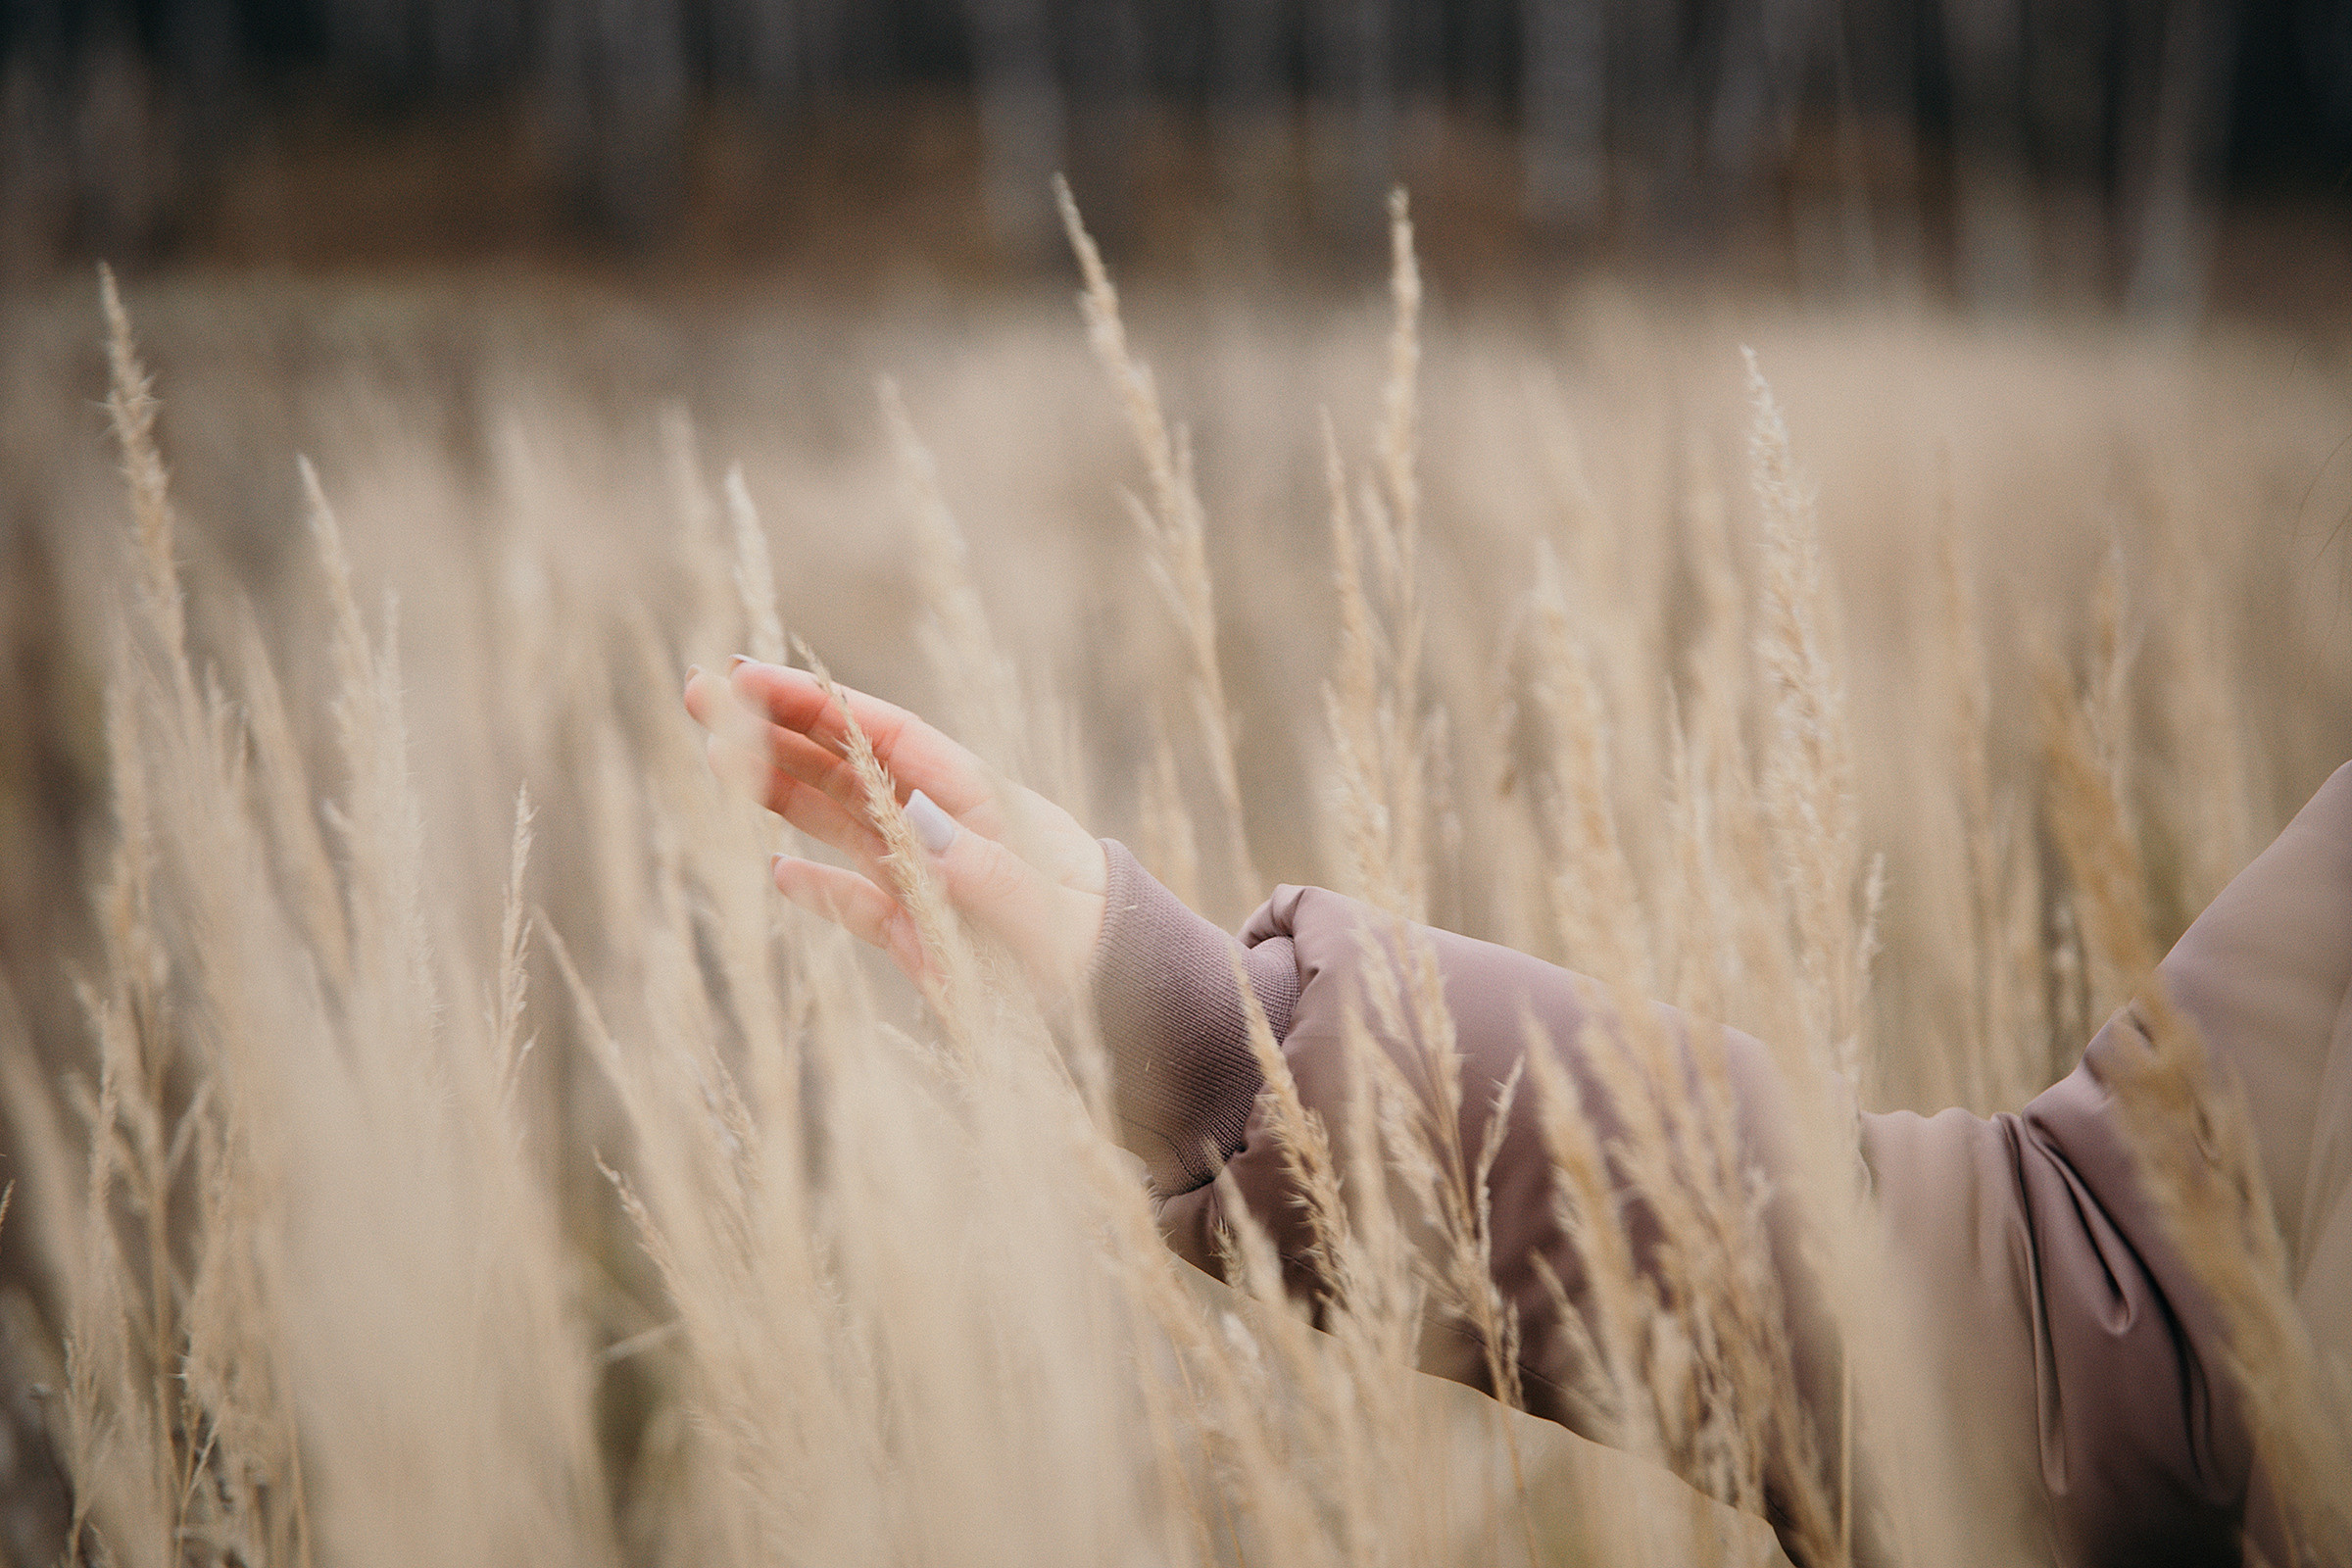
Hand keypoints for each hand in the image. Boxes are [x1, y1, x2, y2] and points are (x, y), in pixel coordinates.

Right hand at [683, 658, 1108, 1000]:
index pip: (884, 736)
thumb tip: (917, 828)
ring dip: (780, 791)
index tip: (751, 677)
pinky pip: (859, 906)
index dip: (816, 704)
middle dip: (776, 729)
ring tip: (716, 758)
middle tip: (702, 693)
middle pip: (848, 765)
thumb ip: (986, 872)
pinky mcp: (924, 940)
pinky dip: (819, 891)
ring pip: (840, 823)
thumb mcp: (1052, 912)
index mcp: (981, 803)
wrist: (1135, 1011)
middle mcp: (947, 830)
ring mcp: (930, 882)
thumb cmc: (1107, 949)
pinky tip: (779, 872)